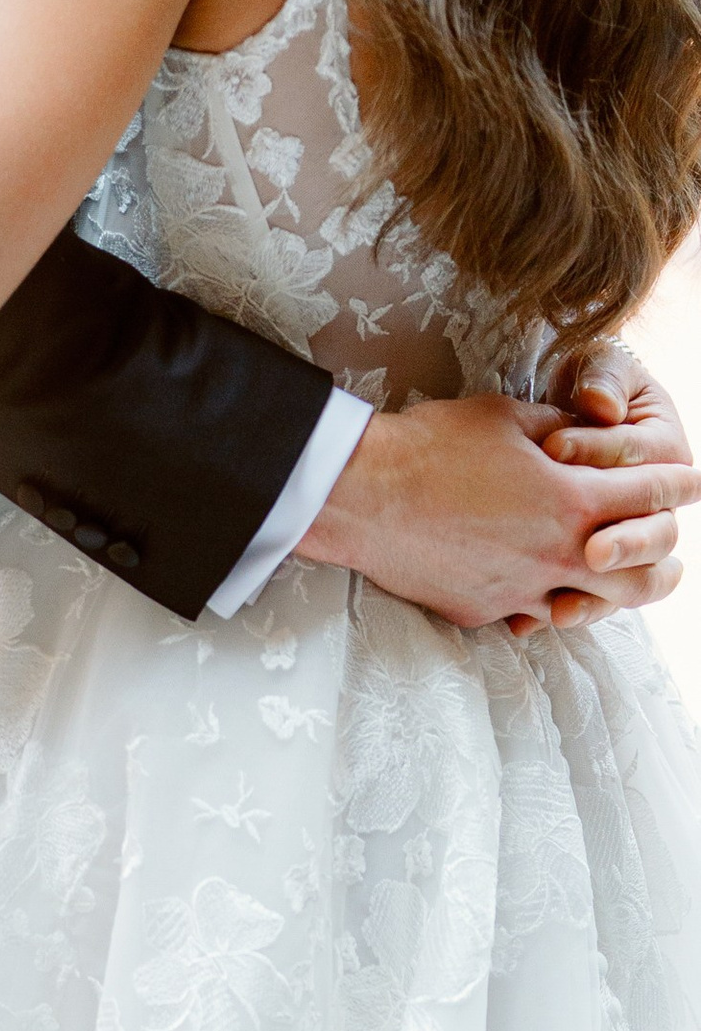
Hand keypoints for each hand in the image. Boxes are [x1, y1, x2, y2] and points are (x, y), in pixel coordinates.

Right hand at [299, 389, 692, 630]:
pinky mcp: (485, 611)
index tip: (693, 481)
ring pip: (595, 606)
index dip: (679, 483)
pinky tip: (534, 582)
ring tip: (606, 571)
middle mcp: (560, 554)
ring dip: (610, 588)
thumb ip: (559, 430)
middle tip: (662, 538)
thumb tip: (582, 436)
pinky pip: (531, 613)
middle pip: (646, 572)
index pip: (652, 493)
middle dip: (665, 554)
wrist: (361, 495)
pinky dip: (542, 599)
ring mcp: (523, 590)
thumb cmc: (430, 445)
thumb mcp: (505, 417)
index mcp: (573, 500)